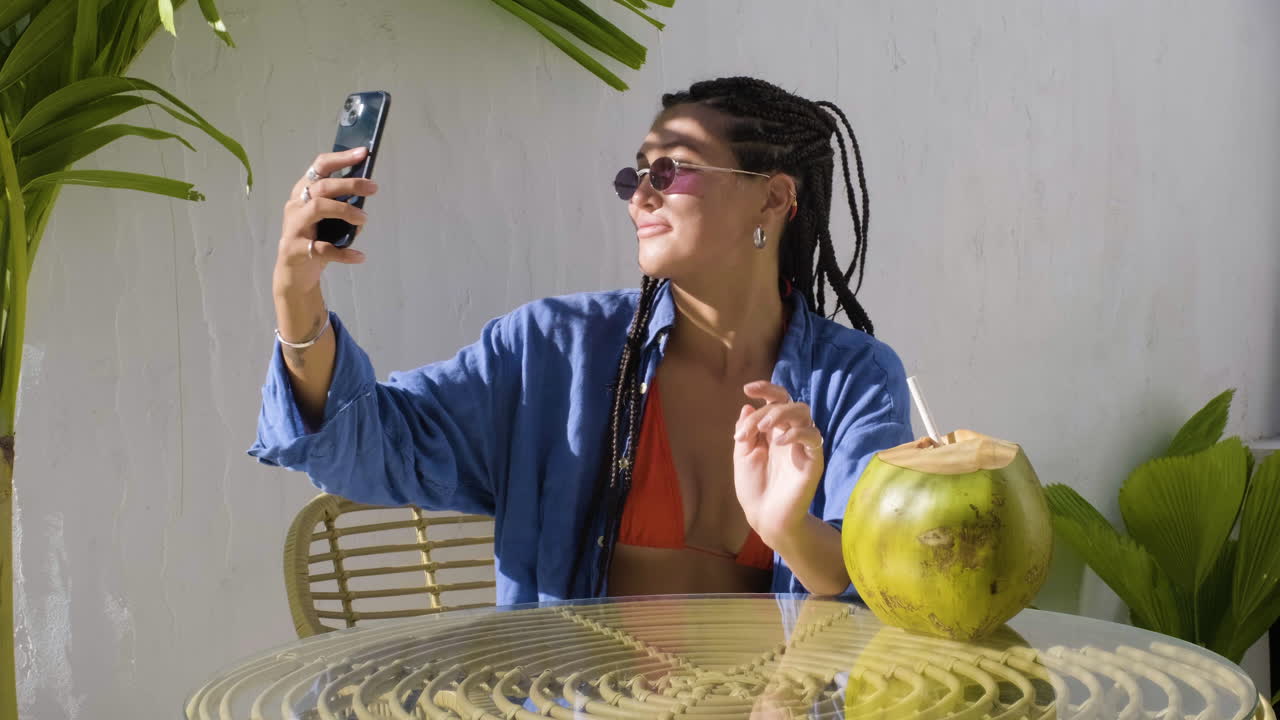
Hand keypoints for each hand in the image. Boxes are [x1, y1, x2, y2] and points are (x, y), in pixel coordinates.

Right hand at [273, 147, 377, 296]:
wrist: (294, 274)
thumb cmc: (314, 240)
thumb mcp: (329, 221)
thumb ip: (343, 209)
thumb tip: (364, 204)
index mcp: (303, 193)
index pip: (320, 167)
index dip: (341, 158)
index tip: (363, 152)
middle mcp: (296, 206)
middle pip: (322, 186)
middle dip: (350, 183)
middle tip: (373, 187)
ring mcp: (294, 227)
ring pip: (318, 207)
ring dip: (345, 211)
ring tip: (364, 219)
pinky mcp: (296, 250)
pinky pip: (322, 249)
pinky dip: (344, 253)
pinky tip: (359, 256)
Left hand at [732, 380, 824, 547]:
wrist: (765, 516)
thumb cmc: (754, 487)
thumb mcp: (743, 454)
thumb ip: (747, 429)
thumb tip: (748, 405)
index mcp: (774, 430)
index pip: (777, 400)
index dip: (765, 389)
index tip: (747, 389)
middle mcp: (791, 434)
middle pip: (789, 403)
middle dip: (768, 409)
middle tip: (752, 429)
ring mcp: (803, 445)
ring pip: (803, 412)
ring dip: (780, 415)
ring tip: (763, 429)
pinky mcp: (814, 460)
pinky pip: (813, 437)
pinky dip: (796, 433)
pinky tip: (779, 443)